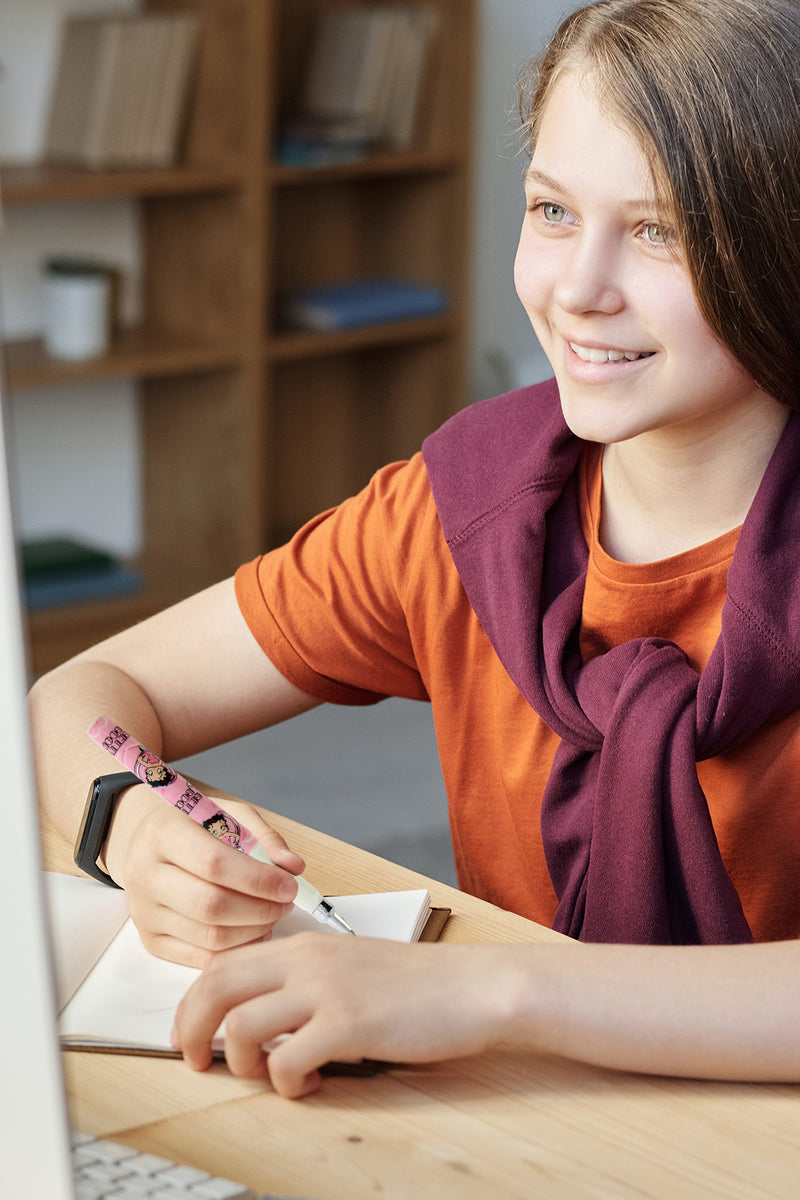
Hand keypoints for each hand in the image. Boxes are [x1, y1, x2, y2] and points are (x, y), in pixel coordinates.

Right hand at [102, 785, 305, 967]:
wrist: (147, 842)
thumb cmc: (195, 827)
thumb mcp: (229, 814)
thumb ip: (264, 837)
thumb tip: (294, 867)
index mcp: (163, 833)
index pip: (214, 863)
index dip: (258, 879)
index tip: (290, 886)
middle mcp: (145, 874)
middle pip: (210, 906)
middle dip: (260, 909)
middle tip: (286, 903)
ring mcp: (143, 912)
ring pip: (209, 936)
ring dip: (253, 931)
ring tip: (273, 915)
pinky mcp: (150, 939)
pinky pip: (200, 957)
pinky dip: (236, 950)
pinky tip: (254, 933)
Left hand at [172, 934, 516, 1097]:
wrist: (475, 987)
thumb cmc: (422, 984)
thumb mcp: (352, 965)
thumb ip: (308, 979)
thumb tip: (265, 1016)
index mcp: (306, 944)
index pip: (224, 963)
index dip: (194, 1001)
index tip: (190, 1032)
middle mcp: (308, 960)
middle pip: (216, 987)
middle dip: (191, 1030)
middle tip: (196, 1062)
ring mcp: (326, 990)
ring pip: (240, 1027)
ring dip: (242, 1064)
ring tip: (272, 1075)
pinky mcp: (348, 1025)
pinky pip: (286, 1063)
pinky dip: (287, 1084)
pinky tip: (312, 1084)